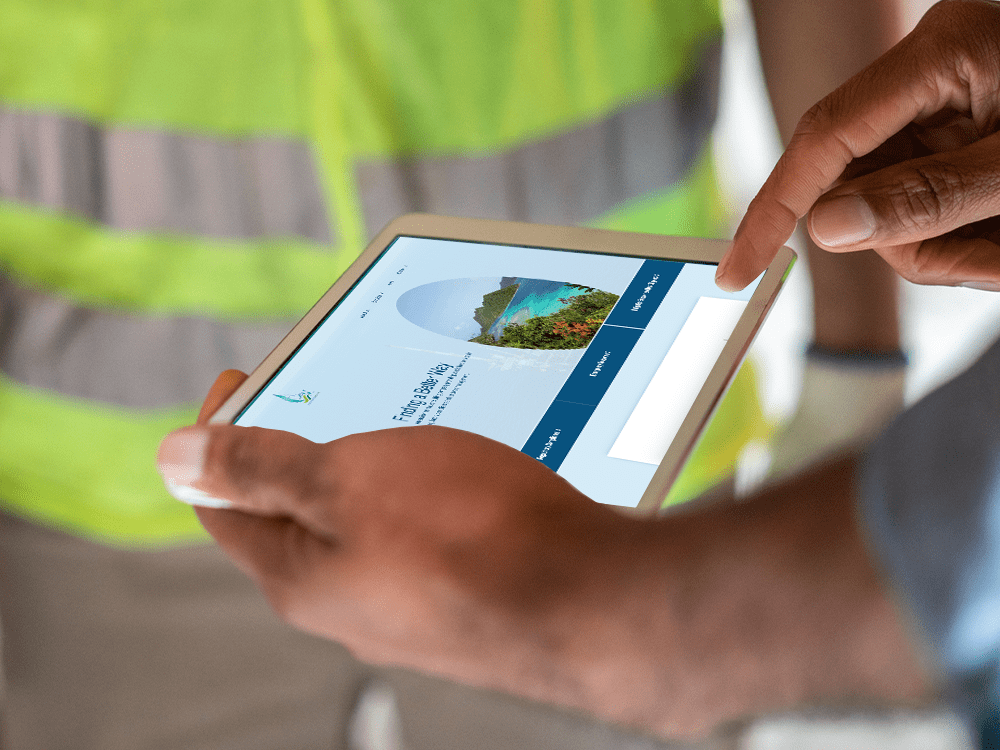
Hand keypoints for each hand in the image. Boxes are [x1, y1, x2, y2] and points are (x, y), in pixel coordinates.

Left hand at [158, 371, 664, 724]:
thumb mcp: (346, 480)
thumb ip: (258, 469)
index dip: (218, 433)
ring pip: (365, 525)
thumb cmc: (468, 533)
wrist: (588, 601)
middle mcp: (346, 603)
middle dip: (300, 447)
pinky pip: (419, 537)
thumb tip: (173, 458)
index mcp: (299, 576)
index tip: (241, 378)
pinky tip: (460, 468)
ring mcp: (406, 607)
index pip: (224, 503)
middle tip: (328, 391)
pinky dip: (420, 496)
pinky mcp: (460, 601)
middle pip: (297, 515)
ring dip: (369, 470)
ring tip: (401, 418)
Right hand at [717, 0, 999, 291]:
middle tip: (991, 262)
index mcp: (938, 57)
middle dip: (916, 242)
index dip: (772, 209)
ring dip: (955, 248)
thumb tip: (827, 229)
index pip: (822, 141)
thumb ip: (928, 196)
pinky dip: (969, 238)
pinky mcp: (958, 136)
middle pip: (861, 186)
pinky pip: (929, 204)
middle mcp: (926, 81)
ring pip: (895, 207)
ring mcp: (942, 110)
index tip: (737, 272)